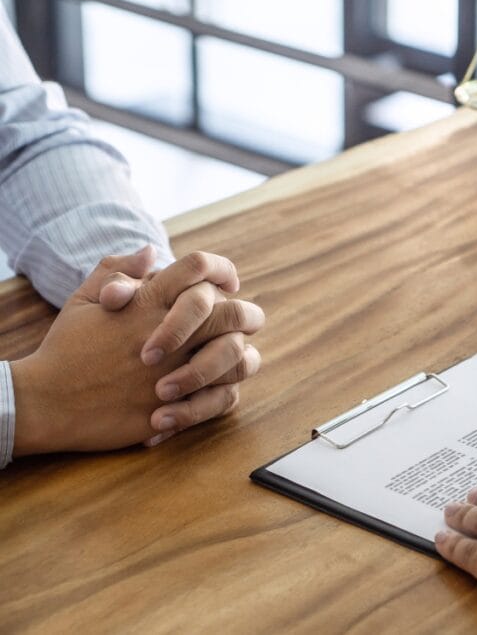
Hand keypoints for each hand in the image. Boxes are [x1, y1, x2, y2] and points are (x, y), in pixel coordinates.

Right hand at [10, 250, 262, 454]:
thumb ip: (117, 269)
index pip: (199, 267)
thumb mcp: (84, 300)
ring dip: (241, 355)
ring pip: (239, 356)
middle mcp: (169, 333)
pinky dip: (227, 392)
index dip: (222, 269)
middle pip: (234, 312)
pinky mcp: (176, 407)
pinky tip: (216, 389)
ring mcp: (176, 371)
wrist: (46, 403)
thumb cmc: (66, 349)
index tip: (228, 283)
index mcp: (148, 302)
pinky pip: (225, 397)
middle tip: (246, 321)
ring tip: (232, 358)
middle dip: (248, 315)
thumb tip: (151, 251)